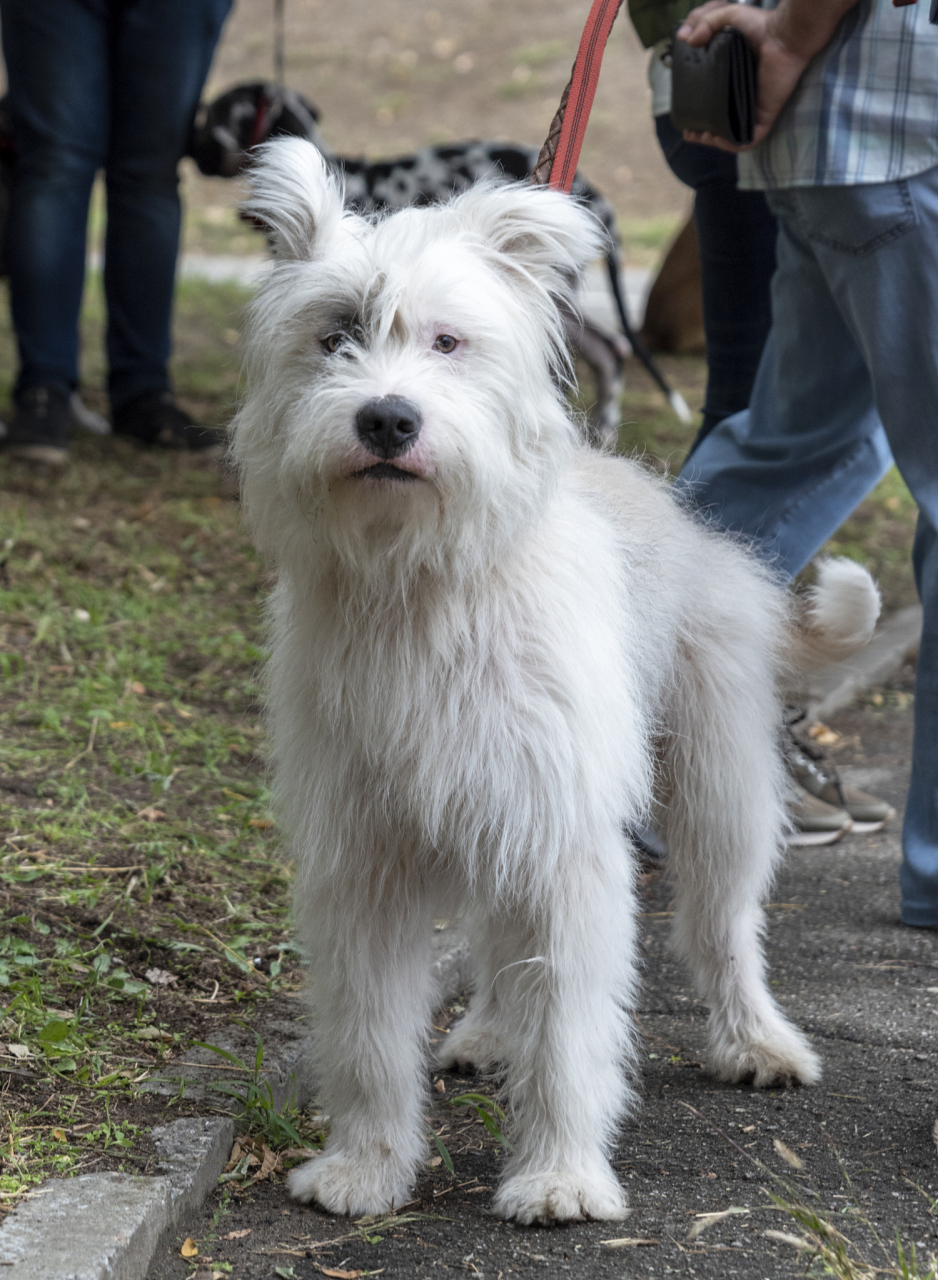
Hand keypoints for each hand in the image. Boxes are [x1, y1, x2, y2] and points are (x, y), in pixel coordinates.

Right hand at [675, 0, 855, 151]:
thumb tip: (684, 40)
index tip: (684, 113)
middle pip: (722, 122)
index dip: (699, 110)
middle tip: (689, 130)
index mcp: (736, 80)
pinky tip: (715, 140)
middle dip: (703, 131)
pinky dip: (730, 145)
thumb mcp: (726, 16)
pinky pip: (747, 140)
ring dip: (713, 141)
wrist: (786, 35)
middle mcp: (745, 97)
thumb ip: (703, 22)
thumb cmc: (761, 25)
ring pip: (732, 134)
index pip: (716, 101)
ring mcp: (756, 109)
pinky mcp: (764, 116)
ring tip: (698, 136)